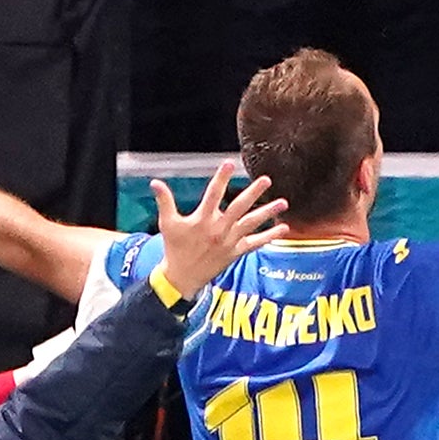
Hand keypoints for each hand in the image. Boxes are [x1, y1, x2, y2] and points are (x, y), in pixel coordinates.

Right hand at [148, 156, 290, 299]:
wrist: (182, 276)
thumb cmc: (175, 247)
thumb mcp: (168, 224)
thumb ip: (164, 201)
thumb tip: (155, 182)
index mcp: (202, 219)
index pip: (213, 194)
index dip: (221, 178)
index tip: (229, 163)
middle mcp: (218, 229)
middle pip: (239, 207)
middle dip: (253, 193)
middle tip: (266, 180)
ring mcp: (229, 241)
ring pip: (251, 224)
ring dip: (268, 213)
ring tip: (283, 202)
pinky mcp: (236, 252)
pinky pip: (255, 243)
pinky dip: (269, 236)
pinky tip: (283, 228)